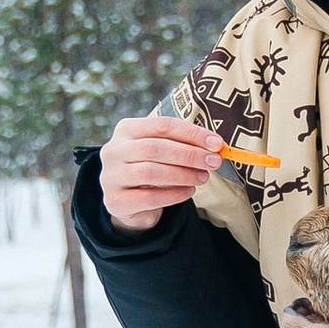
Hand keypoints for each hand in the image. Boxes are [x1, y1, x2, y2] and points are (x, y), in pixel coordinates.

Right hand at [98, 114, 224, 231]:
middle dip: (190, 155)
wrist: (127, 201)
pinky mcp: (115, 201)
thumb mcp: (162, 151)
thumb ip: (182, 145)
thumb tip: (215, 147)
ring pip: (151, 172)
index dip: (192, 134)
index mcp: (126, 130)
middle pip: (156, 148)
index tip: (217, 144)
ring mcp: (111, 176)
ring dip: (183, 175)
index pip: (162, 126)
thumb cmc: (150, 168)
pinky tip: (189, 191)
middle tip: (214, 162)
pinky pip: (149, 197)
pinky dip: (174, 194)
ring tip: (203, 177)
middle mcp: (114, 150)